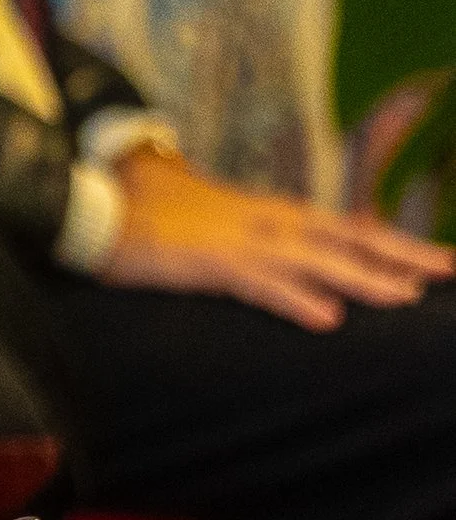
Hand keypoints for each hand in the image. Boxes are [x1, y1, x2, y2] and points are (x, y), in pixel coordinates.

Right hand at [102, 148, 453, 330]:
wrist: (98, 201)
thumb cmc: (150, 214)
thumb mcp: (212, 224)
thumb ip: (252, 238)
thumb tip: (282, 258)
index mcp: (269, 213)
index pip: (345, 228)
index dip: (393, 243)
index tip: (437, 260)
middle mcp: (266, 220)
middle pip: (347, 236)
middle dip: (402, 253)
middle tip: (451, 269)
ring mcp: (239, 239)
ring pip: (315, 259)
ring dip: (363, 277)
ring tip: (407, 296)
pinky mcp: (208, 262)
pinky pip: (260, 283)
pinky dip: (295, 298)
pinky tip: (327, 318)